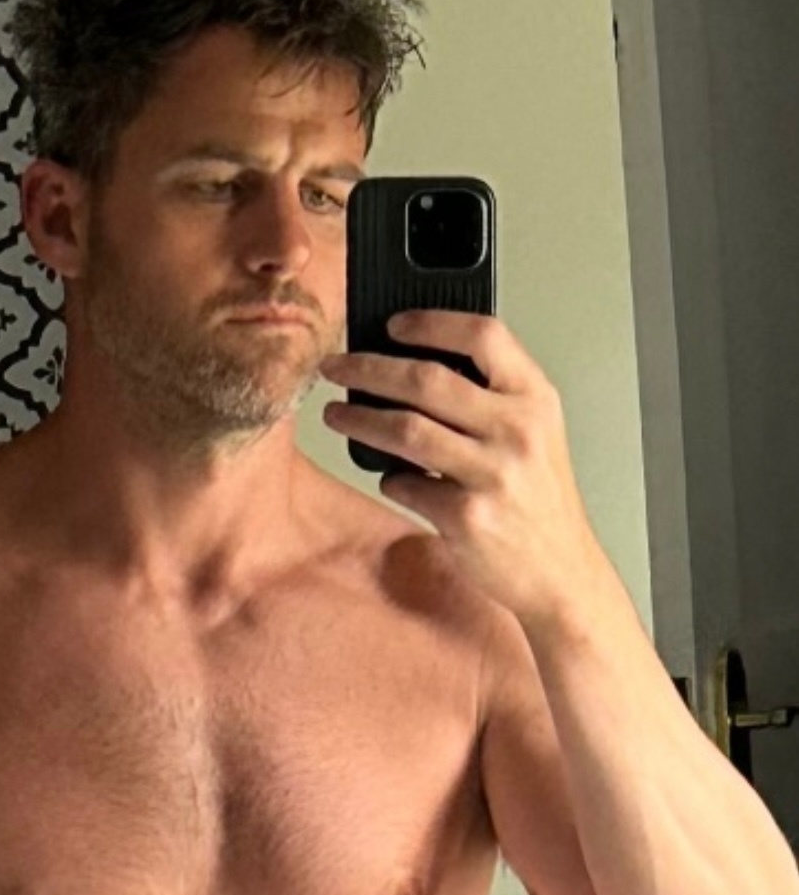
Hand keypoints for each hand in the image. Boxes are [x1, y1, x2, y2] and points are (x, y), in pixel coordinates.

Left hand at [319, 310, 608, 626]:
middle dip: (367, 368)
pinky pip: (405, 485)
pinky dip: (389, 478)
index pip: (483, 335)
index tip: (392, 325)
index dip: (430, 323)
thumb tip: (414, 368)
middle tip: (335, 367)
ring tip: (335, 415)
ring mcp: (492, 474)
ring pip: (404, 430)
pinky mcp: (466, 517)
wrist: (560, 572)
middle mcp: (517, 430)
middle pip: (426, 379)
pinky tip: (390, 478)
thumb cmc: (539, 501)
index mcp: (535, 399)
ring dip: (358, 419)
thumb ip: (493, 397)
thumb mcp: (536, 433)